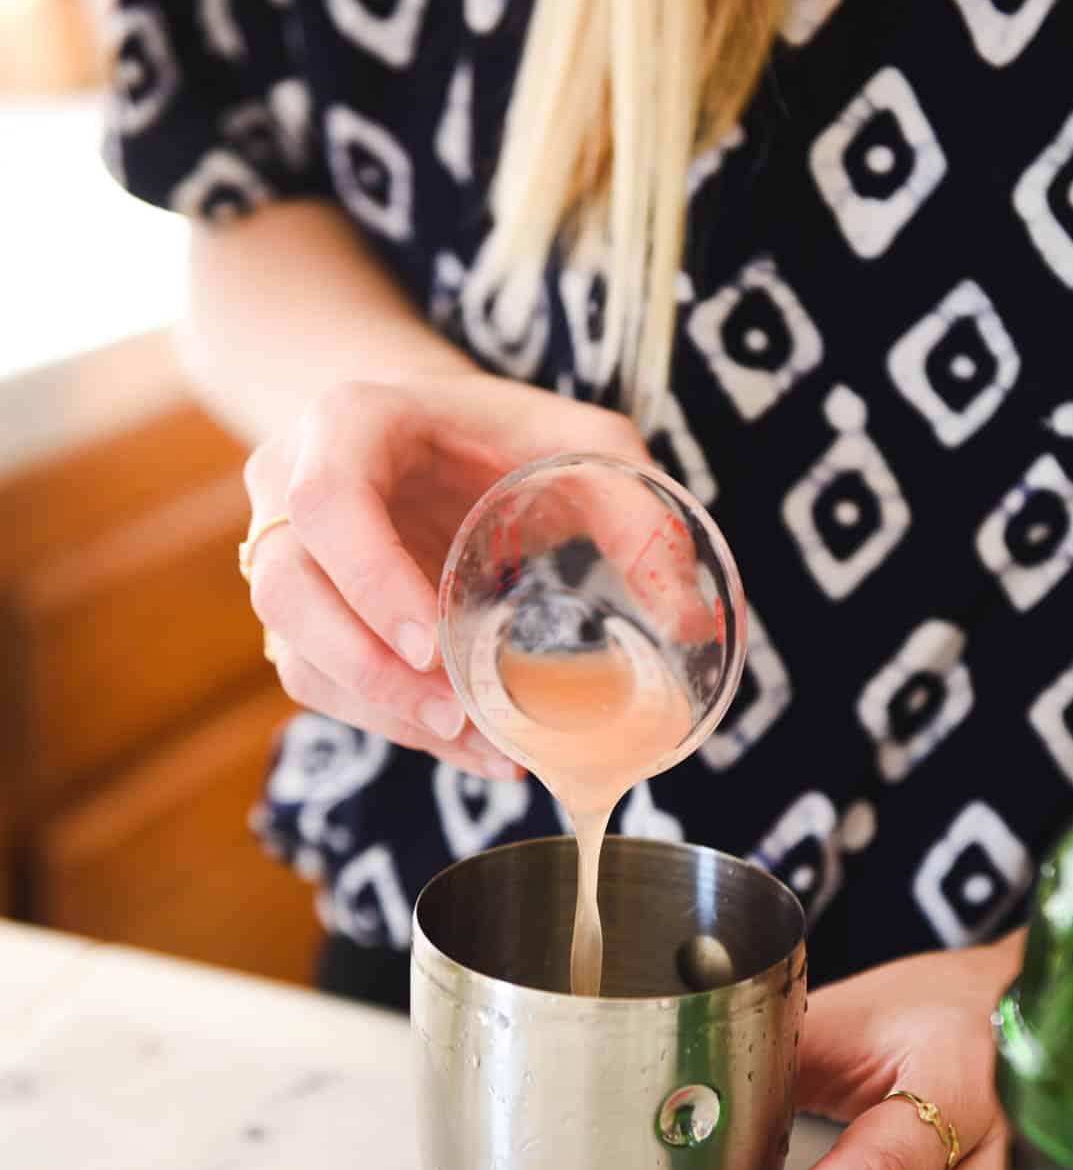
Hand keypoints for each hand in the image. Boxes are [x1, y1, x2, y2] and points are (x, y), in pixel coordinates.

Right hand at [242, 372, 651, 776]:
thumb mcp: (582, 443)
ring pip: (296, 651)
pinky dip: (388, 725)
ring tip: (477, 745)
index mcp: (348, 424)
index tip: (431, 642)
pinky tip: (464, 745)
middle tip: (456, 713)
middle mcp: (289, 486)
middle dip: (367, 668)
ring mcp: (283, 554)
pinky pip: (319, 683)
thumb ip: (637, 507)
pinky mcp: (301, 617)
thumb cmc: (503, 435)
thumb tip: (692, 618)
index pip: (325, 500)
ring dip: (381, 713)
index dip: (368, 577)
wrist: (431, 436)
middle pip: (287, 589)